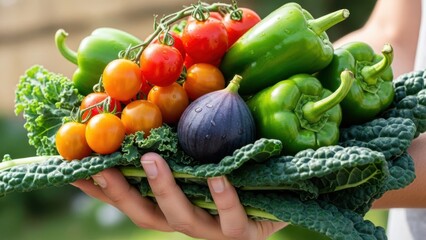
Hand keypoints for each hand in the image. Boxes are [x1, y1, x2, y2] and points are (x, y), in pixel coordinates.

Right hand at [71, 152, 286, 239]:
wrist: (283, 195)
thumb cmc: (235, 169)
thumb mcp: (203, 148)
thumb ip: (180, 132)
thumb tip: (153, 96)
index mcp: (173, 203)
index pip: (129, 199)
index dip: (100, 189)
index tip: (74, 170)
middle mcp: (186, 219)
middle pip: (144, 213)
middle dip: (120, 192)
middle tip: (102, 164)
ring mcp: (212, 229)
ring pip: (182, 217)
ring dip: (164, 190)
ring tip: (151, 160)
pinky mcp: (243, 233)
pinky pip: (231, 218)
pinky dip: (222, 198)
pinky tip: (217, 177)